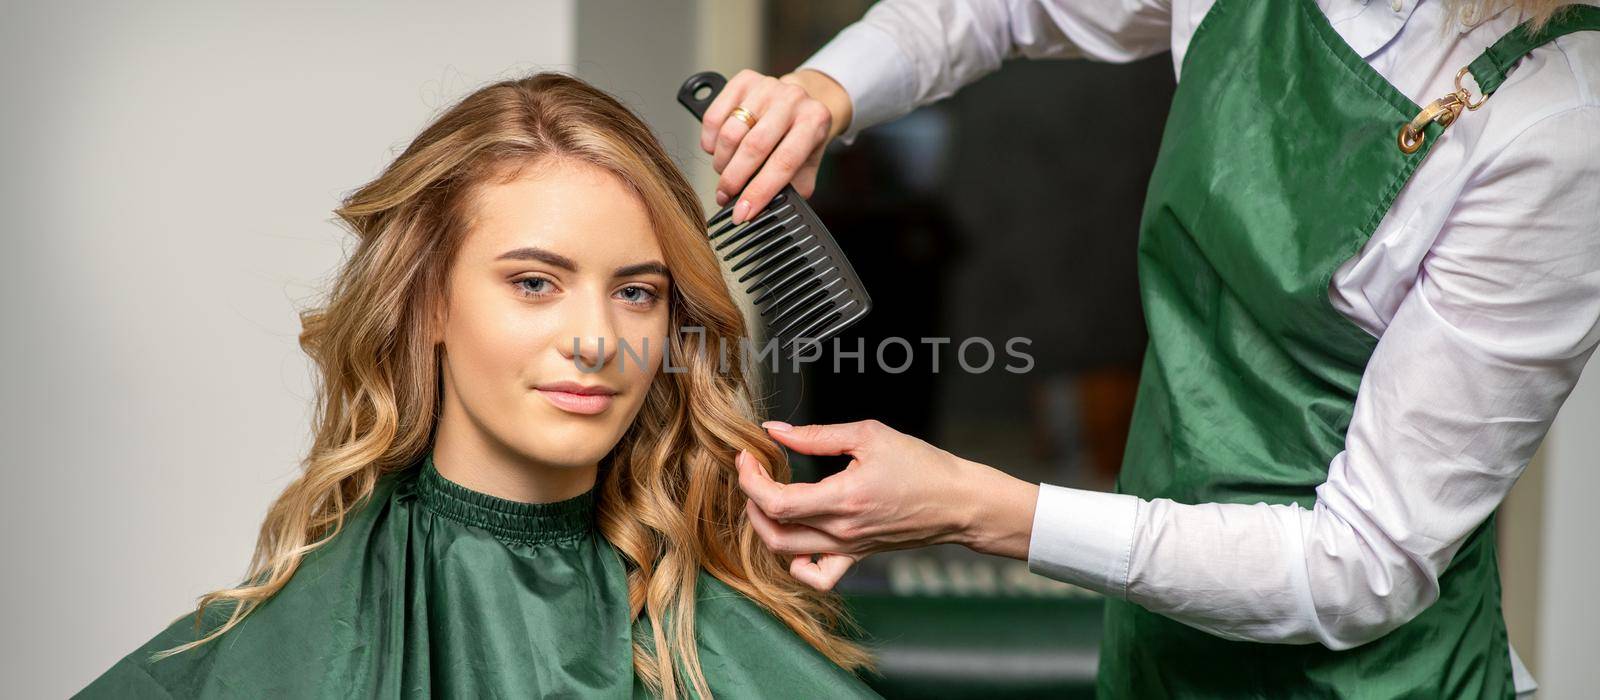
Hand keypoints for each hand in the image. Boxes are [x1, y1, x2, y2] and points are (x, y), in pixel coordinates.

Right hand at [699, 69, 852, 222]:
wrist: (799, 104)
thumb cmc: (801, 139)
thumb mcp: (807, 165)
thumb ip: (792, 187)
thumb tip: (765, 210)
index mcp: (814, 121)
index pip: (784, 162)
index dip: (760, 191)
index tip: (742, 213)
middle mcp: (792, 99)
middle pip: (754, 146)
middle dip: (734, 180)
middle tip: (725, 197)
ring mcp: (767, 86)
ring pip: (731, 132)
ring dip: (722, 161)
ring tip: (726, 171)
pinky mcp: (744, 79)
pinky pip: (715, 115)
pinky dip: (710, 139)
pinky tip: (716, 149)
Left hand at [736, 419, 1039, 590]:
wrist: (958, 502)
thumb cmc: (921, 465)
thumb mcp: (869, 435)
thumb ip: (817, 435)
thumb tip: (775, 430)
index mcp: (844, 498)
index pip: (777, 501)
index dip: (751, 479)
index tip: (748, 456)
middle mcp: (842, 531)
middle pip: (774, 530)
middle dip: (751, 498)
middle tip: (753, 470)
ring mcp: (848, 548)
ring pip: (787, 553)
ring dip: (765, 525)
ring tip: (767, 496)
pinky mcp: (857, 556)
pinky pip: (819, 576)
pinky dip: (796, 565)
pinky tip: (796, 539)